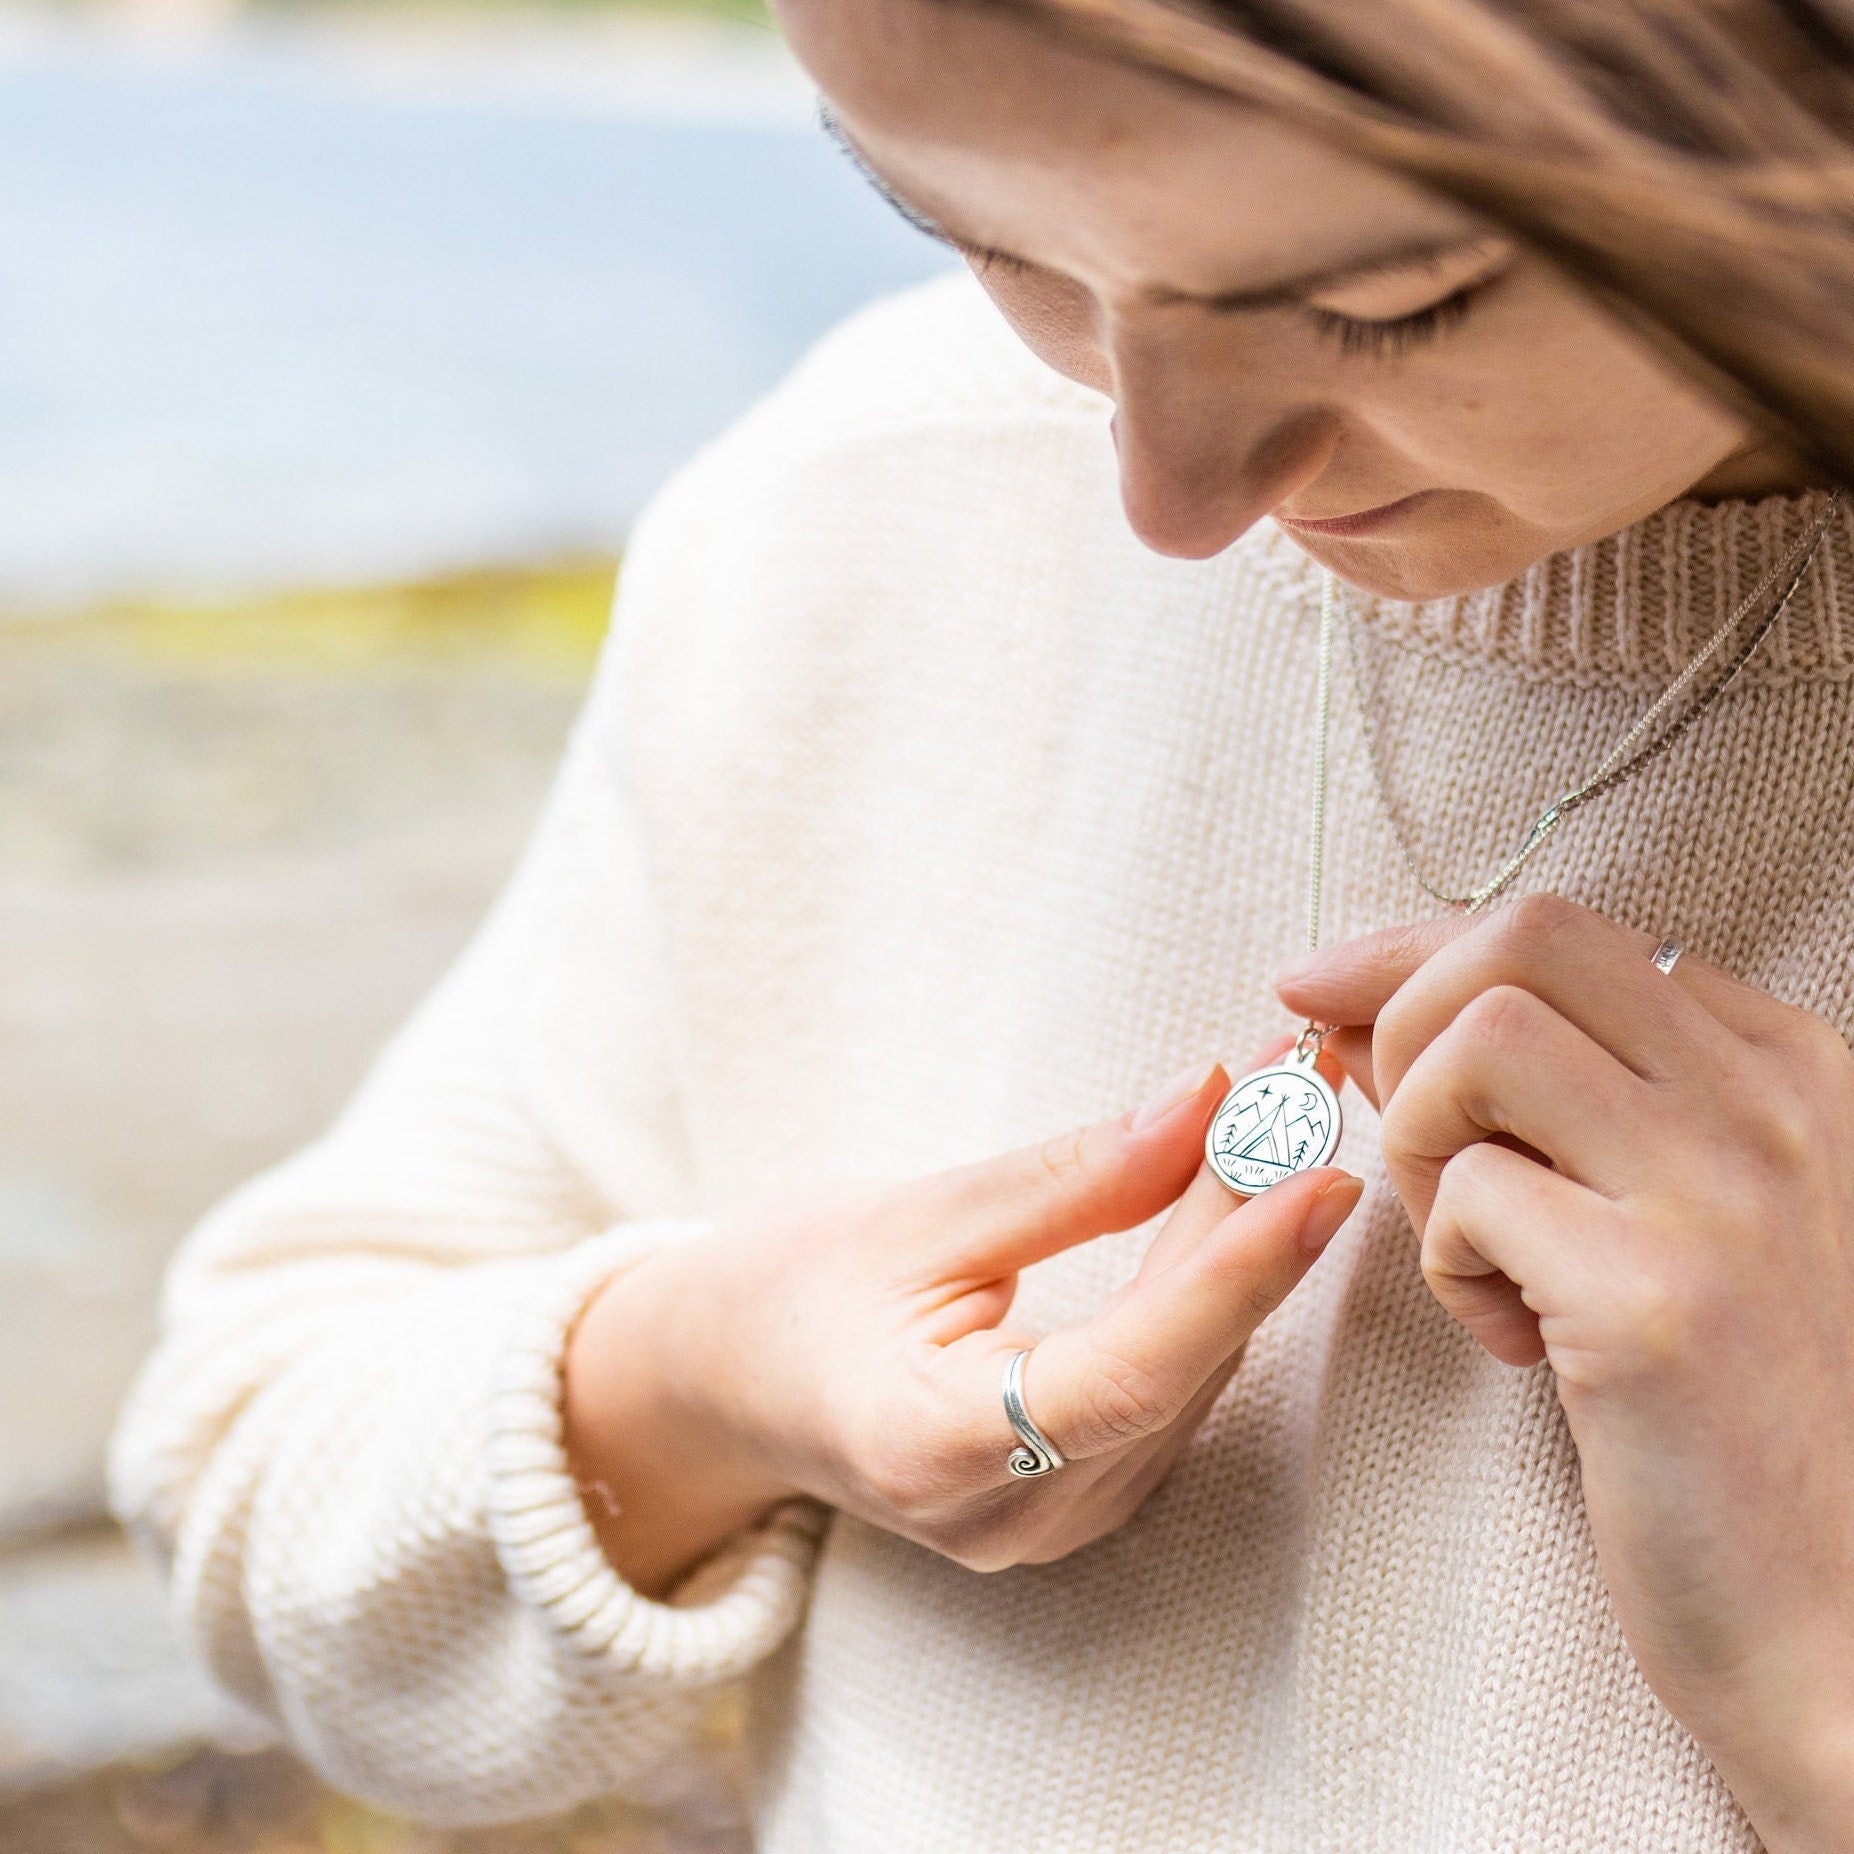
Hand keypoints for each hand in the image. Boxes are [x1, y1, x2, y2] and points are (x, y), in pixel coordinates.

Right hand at [564, 1049, 1359, 1600]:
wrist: (728, 1382)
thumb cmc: (792, 1288)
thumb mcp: (913, 1214)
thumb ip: (1067, 1177)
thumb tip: (1206, 1102)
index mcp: (932, 1448)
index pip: (1126, 1373)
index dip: (1232, 1275)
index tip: (1315, 1173)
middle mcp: (1008, 1517)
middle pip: (1174, 1363)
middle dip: (1249, 1222)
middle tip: (1305, 1089)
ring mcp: (1048, 1527)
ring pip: (1189, 1378)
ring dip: (1239, 1249)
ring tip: (1276, 1121)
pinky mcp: (1077, 1504)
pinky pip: (1174, 1394)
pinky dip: (1207, 1295)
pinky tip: (1233, 1206)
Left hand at [1278, 894, 1853, 1853]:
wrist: (1841, 1624)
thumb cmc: (1740, 1415)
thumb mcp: (1685, 1217)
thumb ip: (1570, 1104)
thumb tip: (1371, 1012)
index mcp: (1789, 1072)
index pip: (1563, 930)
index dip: (1415, 955)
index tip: (1333, 1002)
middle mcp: (1772, 1108)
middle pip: (1519, 939)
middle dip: (1400, 1009)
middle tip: (1387, 1123)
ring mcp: (1723, 1197)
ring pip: (1479, 1040)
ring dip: (1417, 1136)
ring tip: (1468, 1249)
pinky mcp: (1657, 1304)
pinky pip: (1468, 1194)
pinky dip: (1444, 1262)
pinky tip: (1512, 1340)